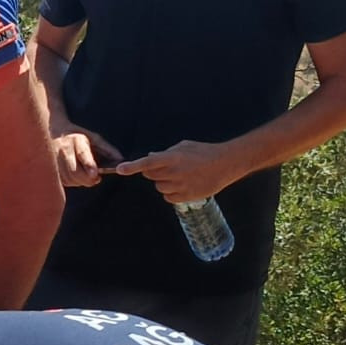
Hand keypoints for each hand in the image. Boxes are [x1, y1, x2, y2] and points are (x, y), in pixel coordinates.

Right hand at [53, 127, 118, 188]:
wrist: (54, 132)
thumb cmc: (78, 136)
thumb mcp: (94, 138)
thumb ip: (107, 149)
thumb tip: (120, 159)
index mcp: (76, 140)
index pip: (83, 155)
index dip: (89, 166)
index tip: (95, 175)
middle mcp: (63, 150)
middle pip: (74, 172)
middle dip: (87, 179)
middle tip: (96, 179)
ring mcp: (54, 160)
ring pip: (68, 178)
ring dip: (79, 182)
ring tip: (85, 176)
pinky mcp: (49, 167)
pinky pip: (62, 181)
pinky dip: (71, 182)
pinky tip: (75, 176)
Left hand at [112, 140, 242, 203]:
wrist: (226, 164)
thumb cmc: (204, 152)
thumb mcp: (184, 147)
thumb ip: (165, 153)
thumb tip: (150, 156)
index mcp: (173, 158)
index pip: (148, 162)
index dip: (132, 166)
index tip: (120, 169)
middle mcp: (174, 173)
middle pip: (151, 176)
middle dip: (154, 172)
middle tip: (169, 167)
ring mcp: (180, 186)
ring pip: (159, 187)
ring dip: (164, 182)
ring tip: (181, 175)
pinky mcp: (186, 197)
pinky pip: (168, 197)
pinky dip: (171, 192)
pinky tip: (184, 185)